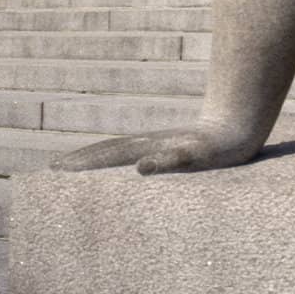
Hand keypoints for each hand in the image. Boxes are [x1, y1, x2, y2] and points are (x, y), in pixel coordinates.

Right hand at [51, 125, 253, 175]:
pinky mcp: (169, 148)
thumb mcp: (197, 155)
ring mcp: (157, 144)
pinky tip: (119, 164)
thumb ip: (170, 160)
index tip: (56, 169)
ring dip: (97, 158)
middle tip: (54, 168)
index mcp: (147, 148)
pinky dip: (119, 159)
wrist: (239, 125)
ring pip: (119, 151)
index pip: (107, 156)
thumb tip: (140, 167)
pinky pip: (136, 154)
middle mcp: (147, 144)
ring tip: (77, 165)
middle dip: (82, 160)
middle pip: (108, 151)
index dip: (82, 163)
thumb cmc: (219, 145)